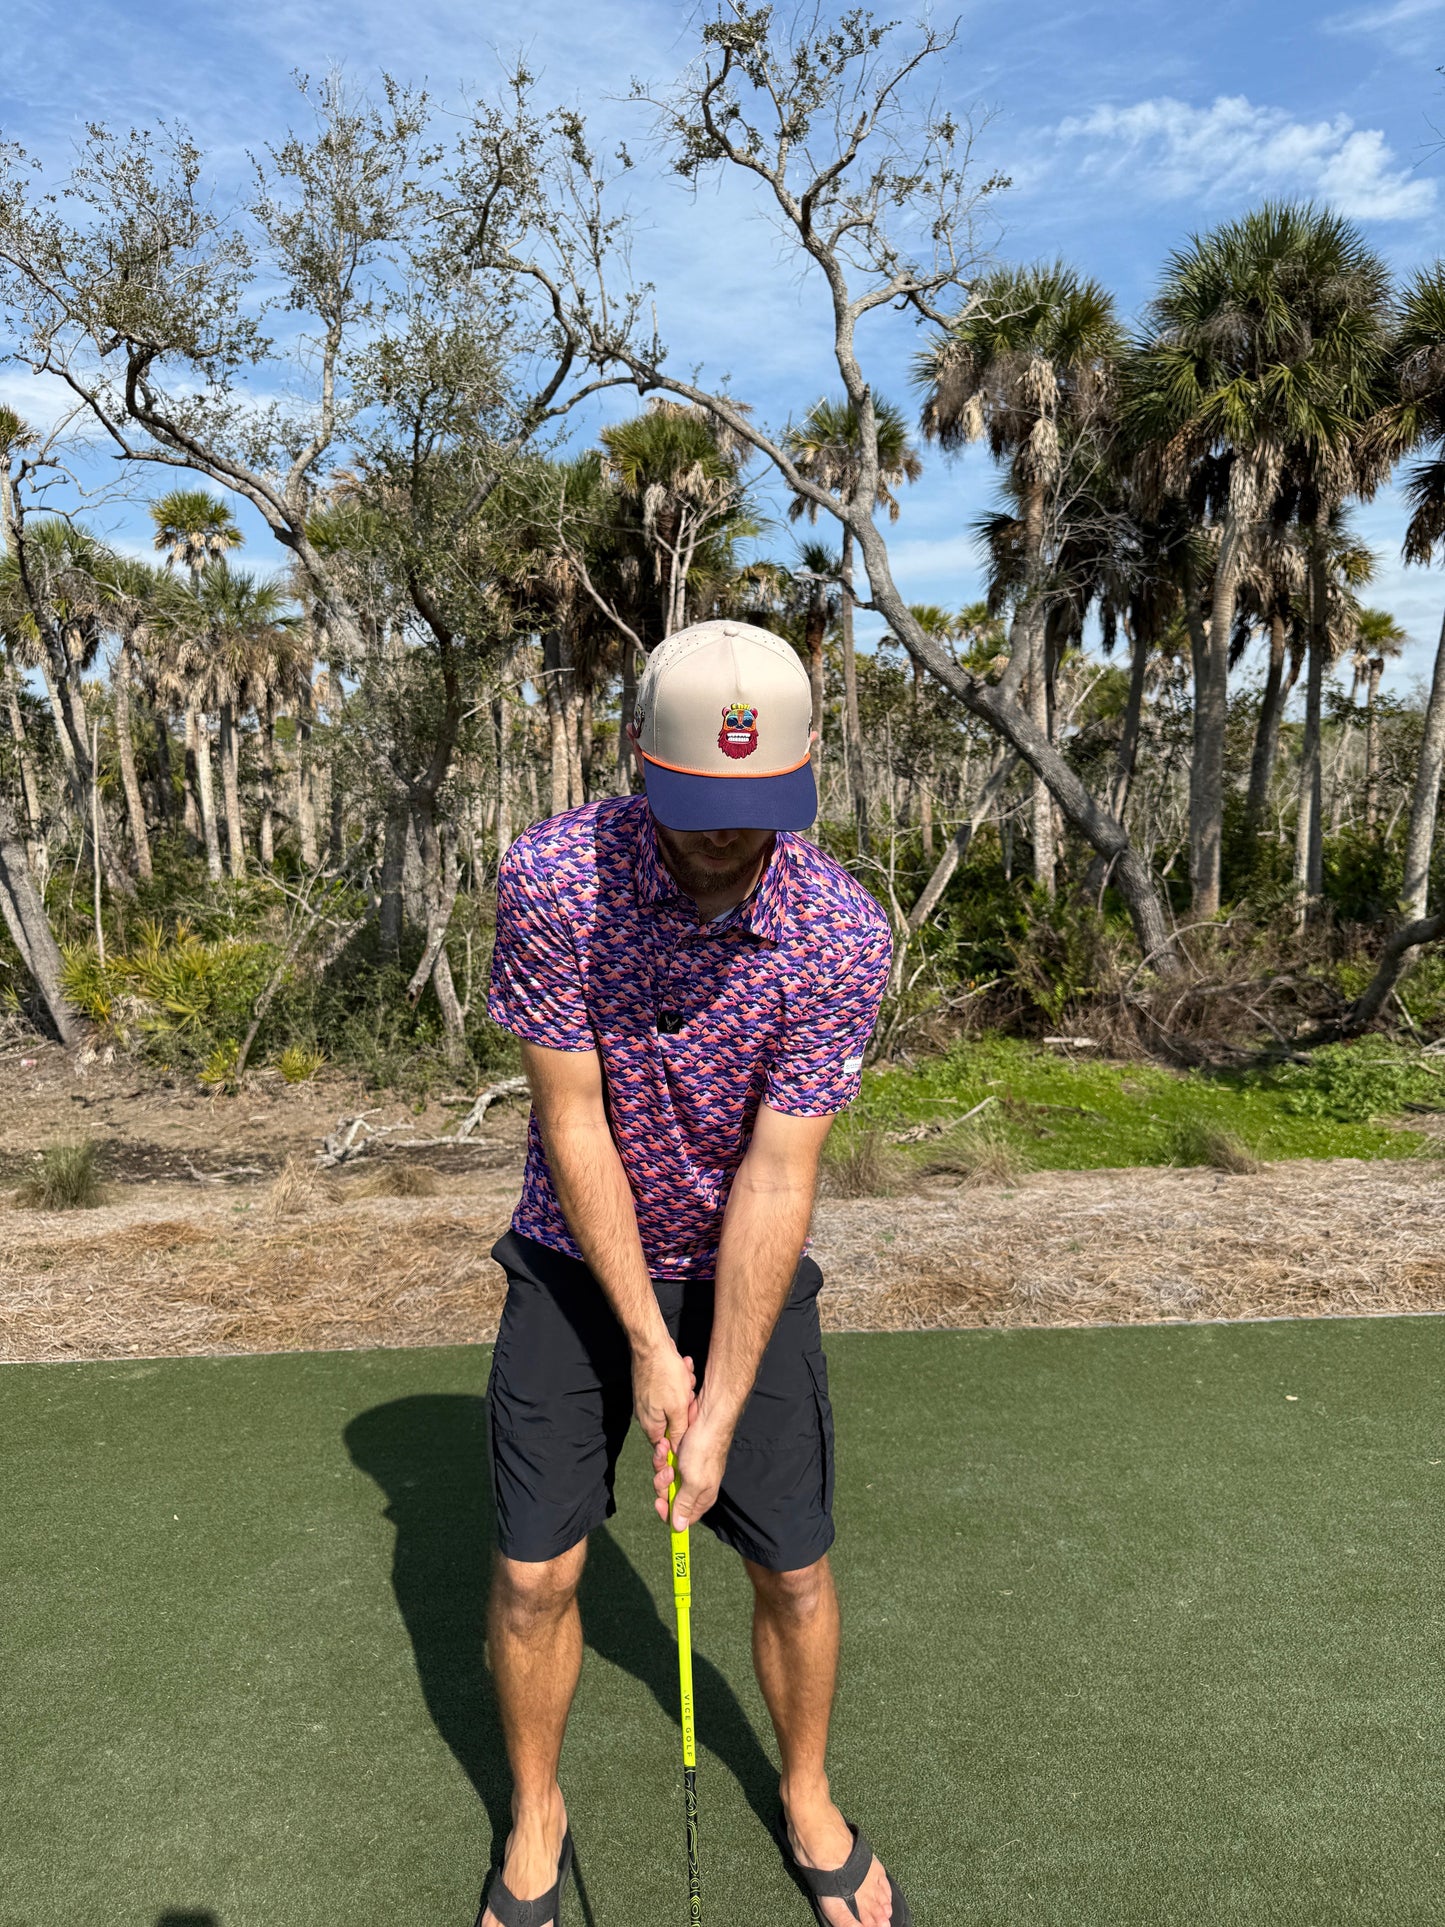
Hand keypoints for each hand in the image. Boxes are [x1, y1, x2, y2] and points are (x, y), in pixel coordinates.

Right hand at [632, 1338, 695, 1458]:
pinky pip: (670, 1389)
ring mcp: (647, 1399)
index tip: (689, 1426)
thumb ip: (678, 1431)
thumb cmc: (664, 1375)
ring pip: (674, 1403)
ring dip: (684, 1391)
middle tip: (688, 1396)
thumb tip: (677, 1449)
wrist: (651, 1345)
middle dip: (685, 1408)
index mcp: (650, 1424)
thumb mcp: (678, 1408)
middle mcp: (645, 1414)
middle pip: (672, 1421)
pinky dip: (679, 1381)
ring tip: (686, 1378)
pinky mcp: (651, 1386)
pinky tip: (682, 1369)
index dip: (680, 1438)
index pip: (665, 1444)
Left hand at [653, 1410, 731, 1530]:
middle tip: (668, 1471)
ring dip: (661, 1466)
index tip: (659, 1502)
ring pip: (664, 1479)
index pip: (682, 1518)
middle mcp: (694, 1486)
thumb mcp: (694, 1482)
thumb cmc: (704, 1450)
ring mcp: (686, 1471)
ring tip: (665, 1452)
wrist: (707, 1417)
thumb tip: (679, 1528)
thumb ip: (684, 1505)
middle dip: (662, 1484)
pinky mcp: (680, 1457)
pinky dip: (662, 1455)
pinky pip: (664, 1462)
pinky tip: (664, 1445)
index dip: (668, 1513)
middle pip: (669, 1497)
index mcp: (702, 1498)